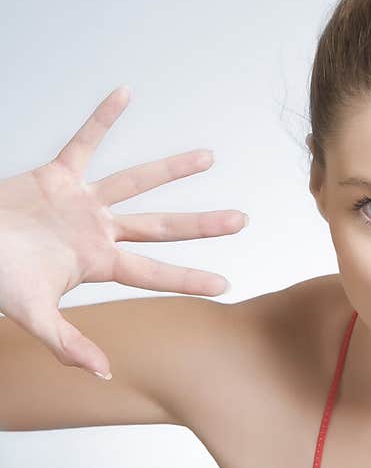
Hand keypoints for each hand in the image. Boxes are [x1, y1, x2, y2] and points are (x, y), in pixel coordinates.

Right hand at [0, 86, 247, 377]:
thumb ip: (67, 343)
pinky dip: (102, 118)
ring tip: (209, 158)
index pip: (155, 274)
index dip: (189, 278)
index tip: (225, 286)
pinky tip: (125, 93)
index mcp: (98, 264)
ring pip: (136, 181)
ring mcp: (81, 203)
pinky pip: (84, 141)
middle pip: (161, 227)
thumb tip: (103, 374)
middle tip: (241, 220)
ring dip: (171, 169)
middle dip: (201, 226)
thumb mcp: (33, 313)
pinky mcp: (56, 176)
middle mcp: (99, 231)